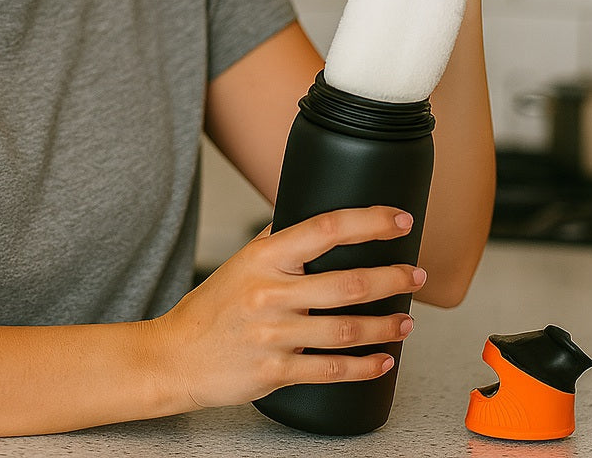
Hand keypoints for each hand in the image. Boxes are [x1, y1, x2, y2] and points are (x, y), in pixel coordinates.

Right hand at [153, 207, 423, 409]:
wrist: (176, 356)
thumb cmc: (211, 308)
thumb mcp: (240, 262)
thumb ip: (277, 240)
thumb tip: (315, 222)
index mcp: (265, 258)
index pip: (326, 229)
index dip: (369, 222)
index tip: (398, 219)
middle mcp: (271, 293)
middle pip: (348, 283)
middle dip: (392, 277)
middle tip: (415, 274)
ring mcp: (275, 335)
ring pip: (347, 329)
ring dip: (386, 325)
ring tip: (407, 319)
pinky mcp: (276, 371)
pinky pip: (332, 369)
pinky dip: (365, 366)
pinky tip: (383, 360)